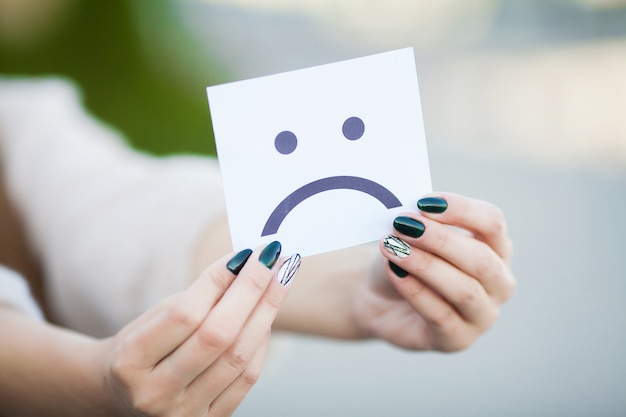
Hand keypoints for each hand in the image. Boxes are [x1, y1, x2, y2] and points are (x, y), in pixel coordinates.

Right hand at [99, 242, 300, 416]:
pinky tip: (266, 315)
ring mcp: (184, 414)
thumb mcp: (151, 321)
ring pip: (238, 357)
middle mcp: (155, 394)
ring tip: (279, 280)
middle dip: (251, 290)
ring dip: (265, 312)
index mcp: (129, 363)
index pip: (184, 314)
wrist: (123, 397)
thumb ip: (194, 300)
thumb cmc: (140, 349)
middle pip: (218, 336)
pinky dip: (261, 342)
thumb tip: (245, 268)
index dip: (218, 280)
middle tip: (273, 258)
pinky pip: (247, 378)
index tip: (245, 254)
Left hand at [354, 192, 515, 351]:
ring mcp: (483, 315)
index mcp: (497, 248)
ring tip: (393, 247)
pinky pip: (441, 315)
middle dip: (440, 239)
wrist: (378, 296)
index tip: (423, 202)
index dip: (460, 210)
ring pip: (464, 290)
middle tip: (403, 225)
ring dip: (426, 265)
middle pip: (480, 258)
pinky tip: (395, 271)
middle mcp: (499, 282)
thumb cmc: (405, 258)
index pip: (493, 222)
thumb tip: (414, 215)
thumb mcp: (413, 234)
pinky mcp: (459, 340)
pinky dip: (415, 290)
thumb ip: (420, 221)